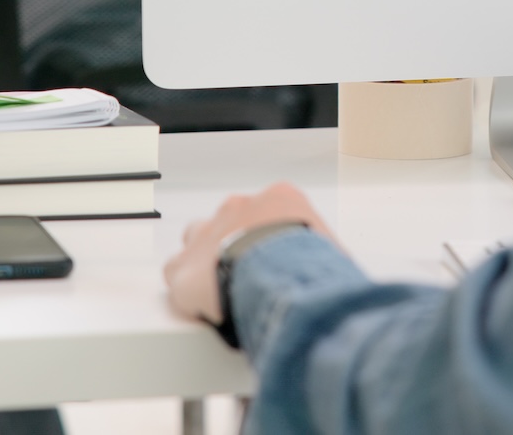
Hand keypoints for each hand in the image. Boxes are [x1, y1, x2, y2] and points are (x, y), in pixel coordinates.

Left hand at [163, 181, 335, 326]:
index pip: (270, 213)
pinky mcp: (184, 268)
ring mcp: (208, 233)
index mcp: (280, 199)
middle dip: (235, 246)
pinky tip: (206, 312)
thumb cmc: (313, 263)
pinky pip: (178, 279)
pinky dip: (189, 295)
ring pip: (197, 244)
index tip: (277, 264)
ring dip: (207, 265)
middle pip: (230, 223)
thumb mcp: (331, 250)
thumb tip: (334, 277)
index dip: (271, 241)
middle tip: (251, 279)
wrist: (280, 273)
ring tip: (225, 294)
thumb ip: (323, 256)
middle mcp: (239, 207)